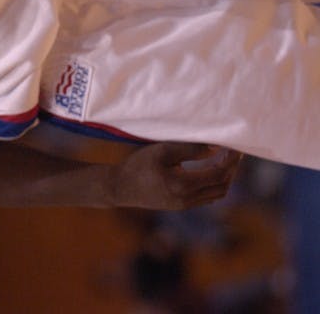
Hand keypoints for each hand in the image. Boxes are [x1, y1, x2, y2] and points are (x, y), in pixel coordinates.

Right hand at [107, 142, 241, 209]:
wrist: (120, 187)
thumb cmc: (138, 165)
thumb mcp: (161, 151)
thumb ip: (189, 149)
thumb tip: (215, 148)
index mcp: (183, 185)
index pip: (219, 174)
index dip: (231, 161)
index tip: (236, 147)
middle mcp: (187, 199)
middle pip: (222, 186)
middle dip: (231, 169)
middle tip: (233, 153)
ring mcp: (184, 205)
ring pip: (217, 194)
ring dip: (225, 178)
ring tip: (225, 162)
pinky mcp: (180, 206)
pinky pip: (207, 198)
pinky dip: (215, 186)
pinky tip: (211, 173)